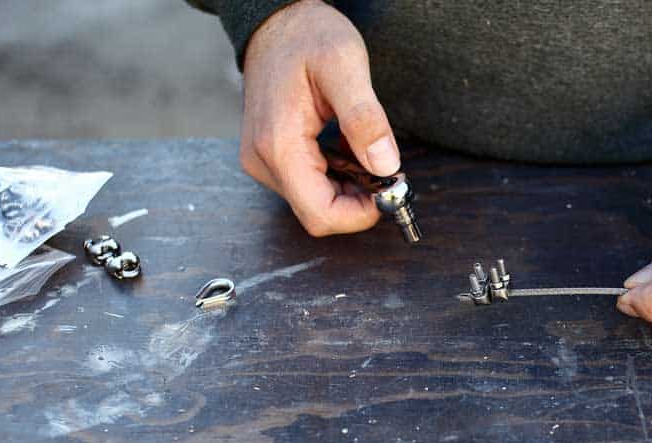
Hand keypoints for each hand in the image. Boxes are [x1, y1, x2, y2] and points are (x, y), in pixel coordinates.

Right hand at [241, 0, 399, 235]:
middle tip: (384, 168)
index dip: (360, 214)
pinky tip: (346, 149)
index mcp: (279, 145)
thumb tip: (385, 166)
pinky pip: (308, 185)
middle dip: (357, 200)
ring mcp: (263, 161)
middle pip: (318, 213)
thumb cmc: (308, 36)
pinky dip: (337, 177)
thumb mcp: (345, 65)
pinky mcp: (270, 157)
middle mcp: (263, 161)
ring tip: (364, 149)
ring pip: (315, 202)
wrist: (277, 21)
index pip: (321, 214)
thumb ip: (365, 118)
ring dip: (349, 188)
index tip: (388, 190)